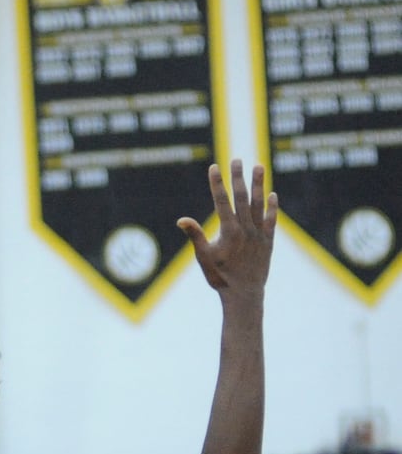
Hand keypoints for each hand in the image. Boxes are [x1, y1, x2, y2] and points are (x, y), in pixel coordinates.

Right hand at [179, 160, 276, 295]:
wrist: (244, 294)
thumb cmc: (220, 277)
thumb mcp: (203, 257)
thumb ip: (195, 235)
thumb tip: (182, 220)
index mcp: (228, 231)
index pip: (221, 201)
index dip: (217, 183)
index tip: (215, 167)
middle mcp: (245, 229)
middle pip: (242, 197)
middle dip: (238, 177)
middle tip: (237, 160)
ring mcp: (258, 233)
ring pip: (259, 203)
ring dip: (258, 184)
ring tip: (258, 166)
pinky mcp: (268, 241)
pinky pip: (271, 220)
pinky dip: (271, 207)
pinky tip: (272, 194)